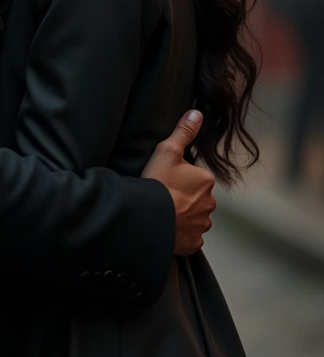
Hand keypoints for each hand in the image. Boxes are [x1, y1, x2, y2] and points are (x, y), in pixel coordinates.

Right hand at [141, 110, 215, 254]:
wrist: (147, 218)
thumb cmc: (157, 183)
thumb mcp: (167, 151)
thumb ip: (183, 132)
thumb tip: (197, 113)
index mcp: (205, 180)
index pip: (196, 178)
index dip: (180, 179)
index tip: (165, 181)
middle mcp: (209, 204)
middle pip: (197, 199)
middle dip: (184, 199)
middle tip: (163, 197)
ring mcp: (202, 225)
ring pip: (195, 218)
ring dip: (183, 217)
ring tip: (164, 213)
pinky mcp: (193, 243)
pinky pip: (190, 237)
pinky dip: (181, 234)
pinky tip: (167, 228)